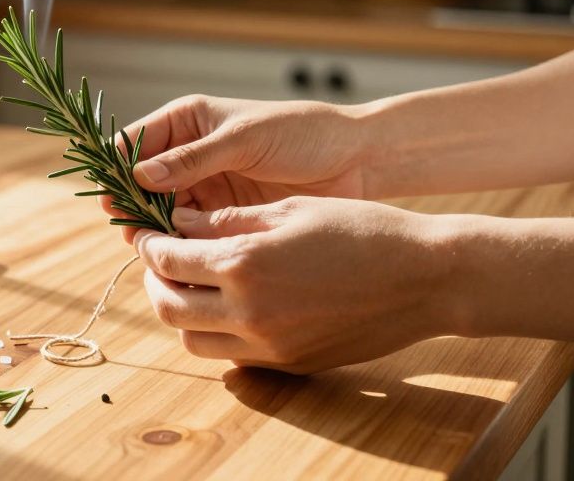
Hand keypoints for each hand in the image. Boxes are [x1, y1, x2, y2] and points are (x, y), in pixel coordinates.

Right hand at [102, 95, 367, 240]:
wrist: (355, 159)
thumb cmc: (302, 133)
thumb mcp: (244, 140)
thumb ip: (194, 159)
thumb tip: (140, 175)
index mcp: (186, 122)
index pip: (133, 143)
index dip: (116, 171)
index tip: (111, 200)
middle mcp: (188, 154)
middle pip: (140, 184)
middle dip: (132, 207)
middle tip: (132, 235)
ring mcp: (205, 187)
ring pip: (161, 212)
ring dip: (154, 231)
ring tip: (152, 252)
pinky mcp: (224, 216)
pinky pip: (189, 233)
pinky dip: (180, 246)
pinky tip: (178, 260)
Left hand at [134, 197, 457, 373]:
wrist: (425, 278)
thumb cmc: (360, 229)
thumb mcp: (288, 209)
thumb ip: (226, 219)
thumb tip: (179, 221)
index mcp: (243, 263)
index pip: (167, 260)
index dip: (149, 244)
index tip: (147, 232)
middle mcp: (247, 311)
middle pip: (167, 307)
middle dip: (154, 281)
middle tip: (160, 261)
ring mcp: (268, 345)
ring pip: (191, 340)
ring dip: (180, 312)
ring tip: (191, 285)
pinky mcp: (288, 364)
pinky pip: (230, 356)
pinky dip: (214, 334)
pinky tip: (228, 306)